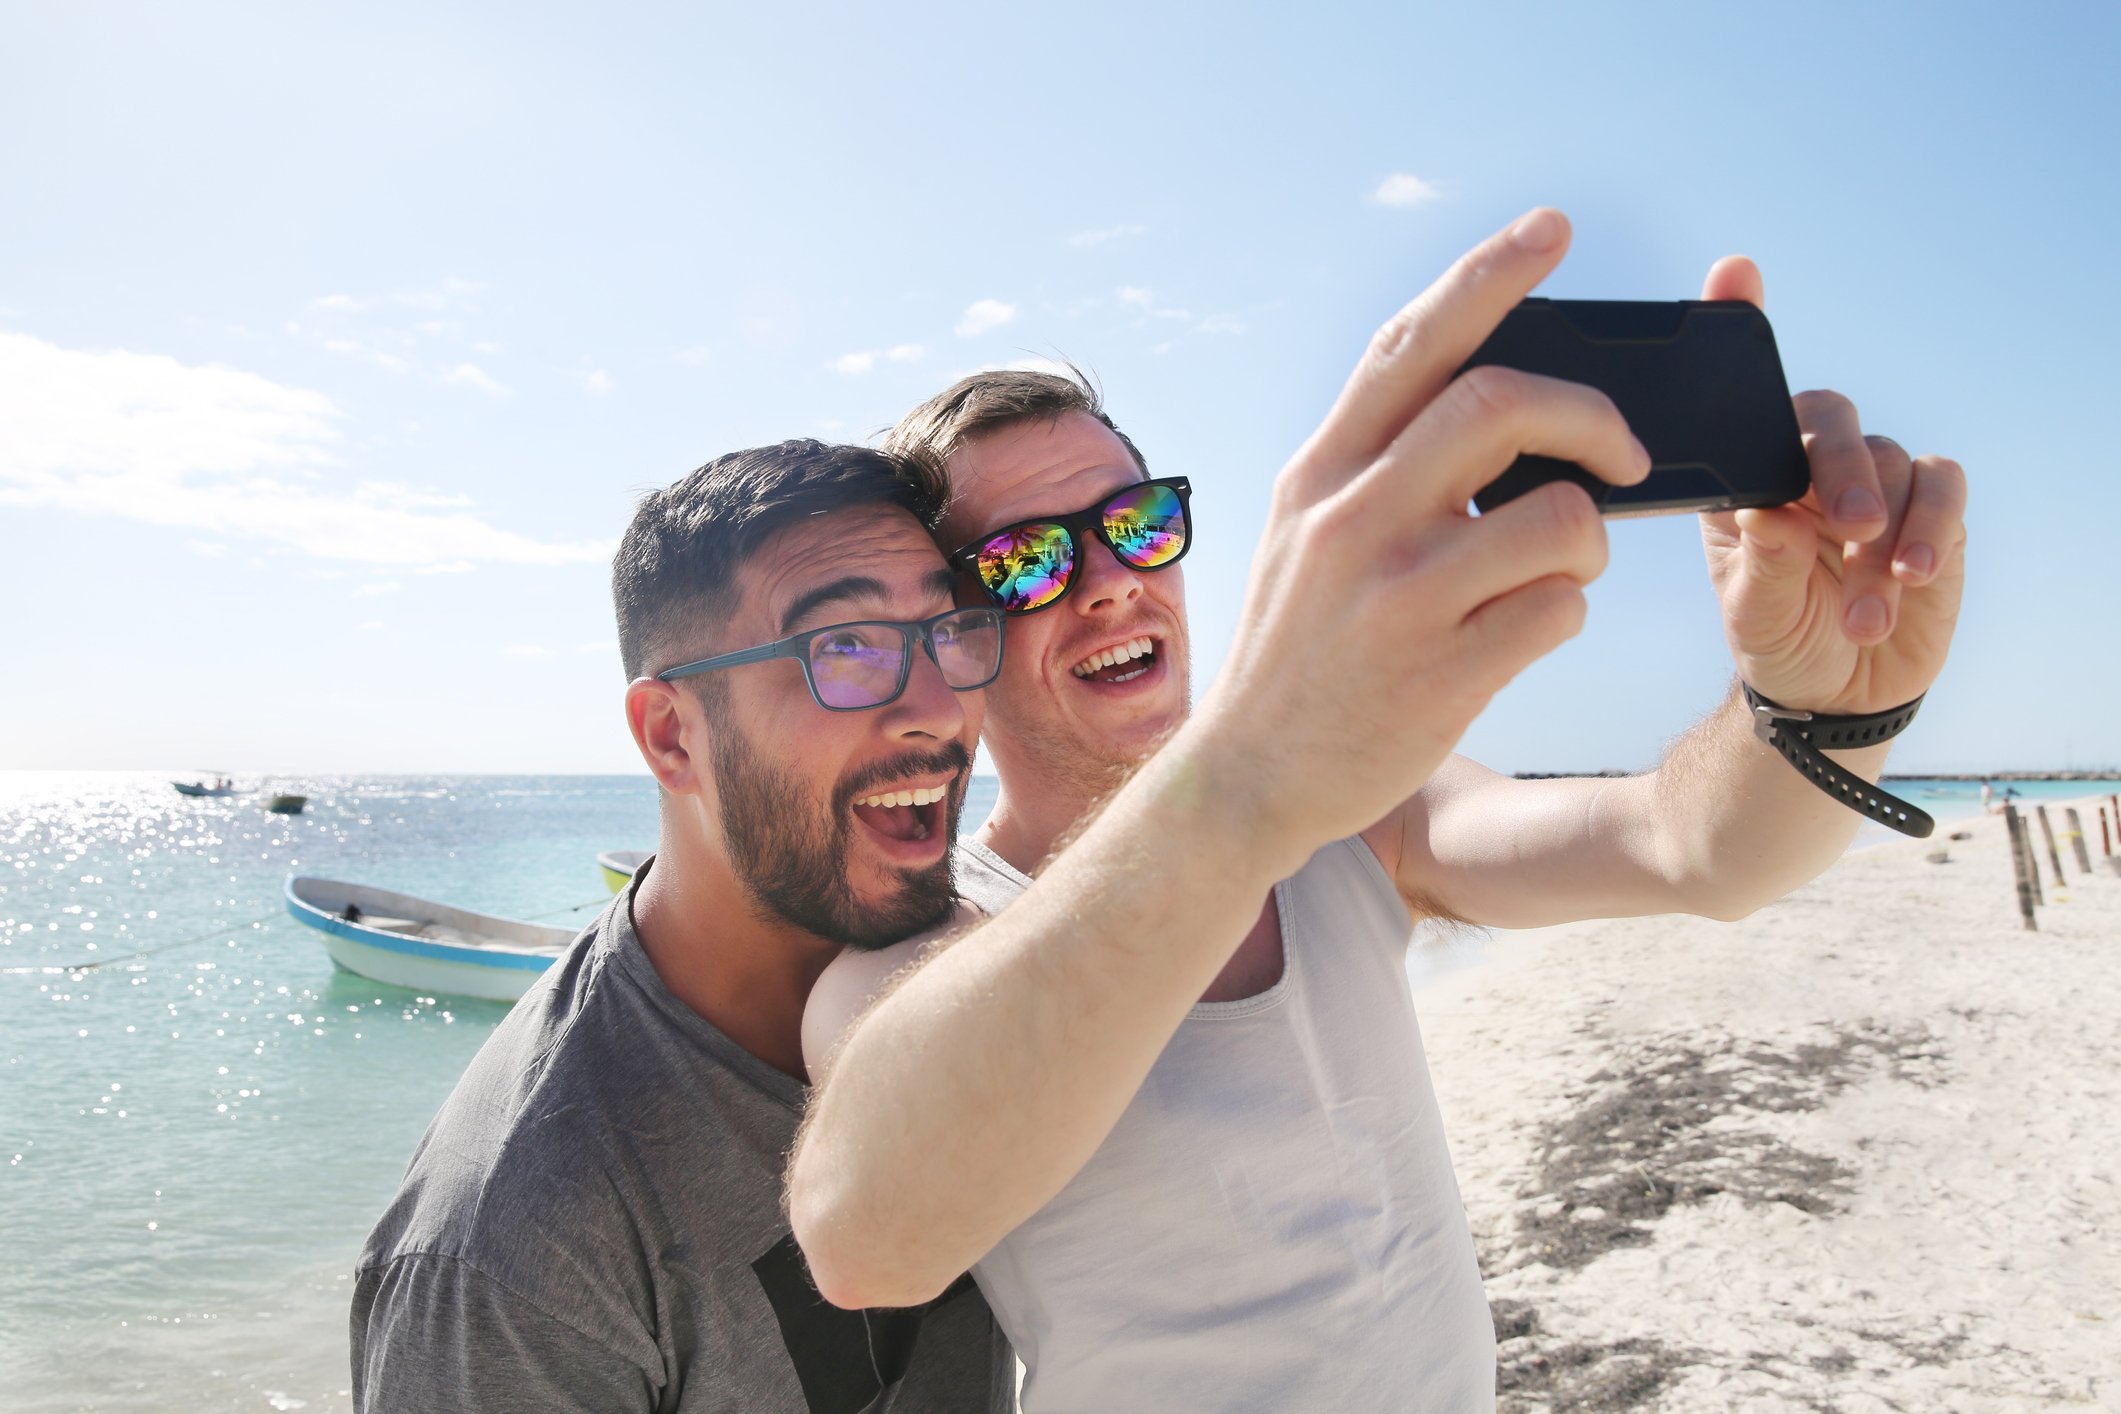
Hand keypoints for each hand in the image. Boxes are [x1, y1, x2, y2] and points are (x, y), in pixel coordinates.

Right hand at [1184, 208, 1649, 862]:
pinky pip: (1558, 610)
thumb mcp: (1304, 535)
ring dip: (1590, 536)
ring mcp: (1395, 598)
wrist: (1248, 778)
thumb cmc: (1297, 648)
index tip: (1551, 230)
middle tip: (1624, 451)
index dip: (1489, 275)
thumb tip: (1499, 404)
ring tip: (1562, 566)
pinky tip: (1528, 630)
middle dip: (1592, 415)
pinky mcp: (1439, 674)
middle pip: (1503, 404)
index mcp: (1319, 473)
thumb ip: (1377, 467)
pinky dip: (1566, 611)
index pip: (1412, 344)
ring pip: (1559, 517)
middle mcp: (1350, 519)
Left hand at [1697, 258, 1967, 714]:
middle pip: (1829, 420)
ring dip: (1883, 537)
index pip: (1746, 392)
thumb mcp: (1750, 612)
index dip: (1741, 322)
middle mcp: (1811, 463)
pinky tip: (1911, 574)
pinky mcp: (1933, 508)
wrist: (1835, 691)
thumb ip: (1760, 563)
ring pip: (1889, 465)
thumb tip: (1774, 514)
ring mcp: (1876, 480)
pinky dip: (1929, 527)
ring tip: (1861, 611)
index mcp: (1749, 473)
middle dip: (1840, 468)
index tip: (1735, 272)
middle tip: (1846, 525)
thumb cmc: (1776, 638)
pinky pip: (1942, 490)